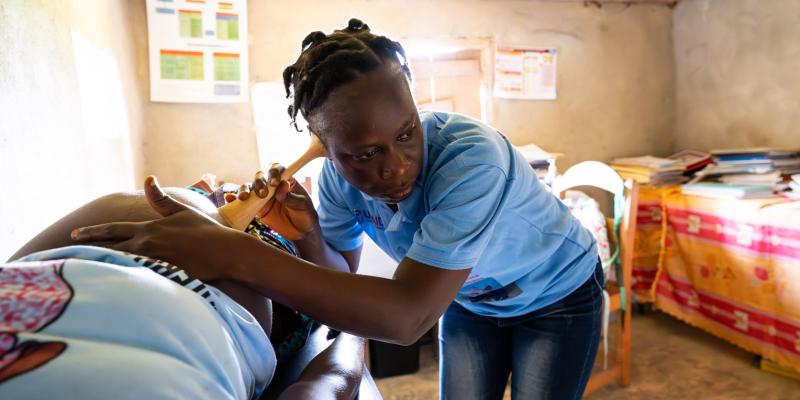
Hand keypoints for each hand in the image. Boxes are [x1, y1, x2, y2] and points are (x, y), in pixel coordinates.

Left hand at [71, 176, 245, 281]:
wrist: (226, 251)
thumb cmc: (206, 232)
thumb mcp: (182, 211)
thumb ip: (161, 199)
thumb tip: (148, 179)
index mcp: (150, 228)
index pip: (114, 230)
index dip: (93, 232)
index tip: (75, 234)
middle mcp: (148, 244)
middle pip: (110, 249)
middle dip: (88, 251)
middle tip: (66, 255)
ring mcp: (155, 261)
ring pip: (120, 265)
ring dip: (101, 269)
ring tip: (81, 274)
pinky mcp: (163, 276)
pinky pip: (137, 281)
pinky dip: (122, 283)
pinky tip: (108, 289)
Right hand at [238, 168, 318, 240]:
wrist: (301, 233)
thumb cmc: (306, 215)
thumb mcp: (303, 205)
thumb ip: (291, 197)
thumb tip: (281, 187)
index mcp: (286, 180)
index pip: (278, 169)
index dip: (274, 172)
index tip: (274, 182)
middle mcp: (273, 185)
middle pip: (261, 176)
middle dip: (259, 182)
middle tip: (263, 194)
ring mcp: (263, 195)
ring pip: (250, 186)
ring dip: (246, 189)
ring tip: (245, 197)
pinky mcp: (255, 207)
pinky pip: (244, 201)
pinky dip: (235, 198)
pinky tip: (230, 199)